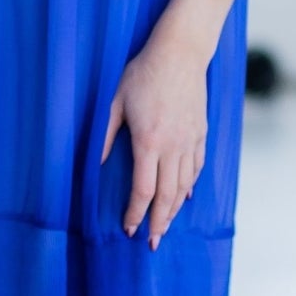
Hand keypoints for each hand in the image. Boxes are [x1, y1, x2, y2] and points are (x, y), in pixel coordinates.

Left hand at [100, 25, 207, 249]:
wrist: (180, 52)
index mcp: (149, 142)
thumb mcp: (114, 102)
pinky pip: (197, 167)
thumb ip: (104, 135)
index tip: (130, 228)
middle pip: (168, 195)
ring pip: (185, 185)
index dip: (136, 213)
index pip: (143, 189)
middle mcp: (173, 146)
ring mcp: (190, 140)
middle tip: (152, 242)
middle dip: (159, 222)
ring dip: (175, 209)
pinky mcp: (201, 132)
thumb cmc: (143, 73)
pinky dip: (191, 185)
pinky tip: (186, 196)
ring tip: (166, 226)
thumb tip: (94, 165)